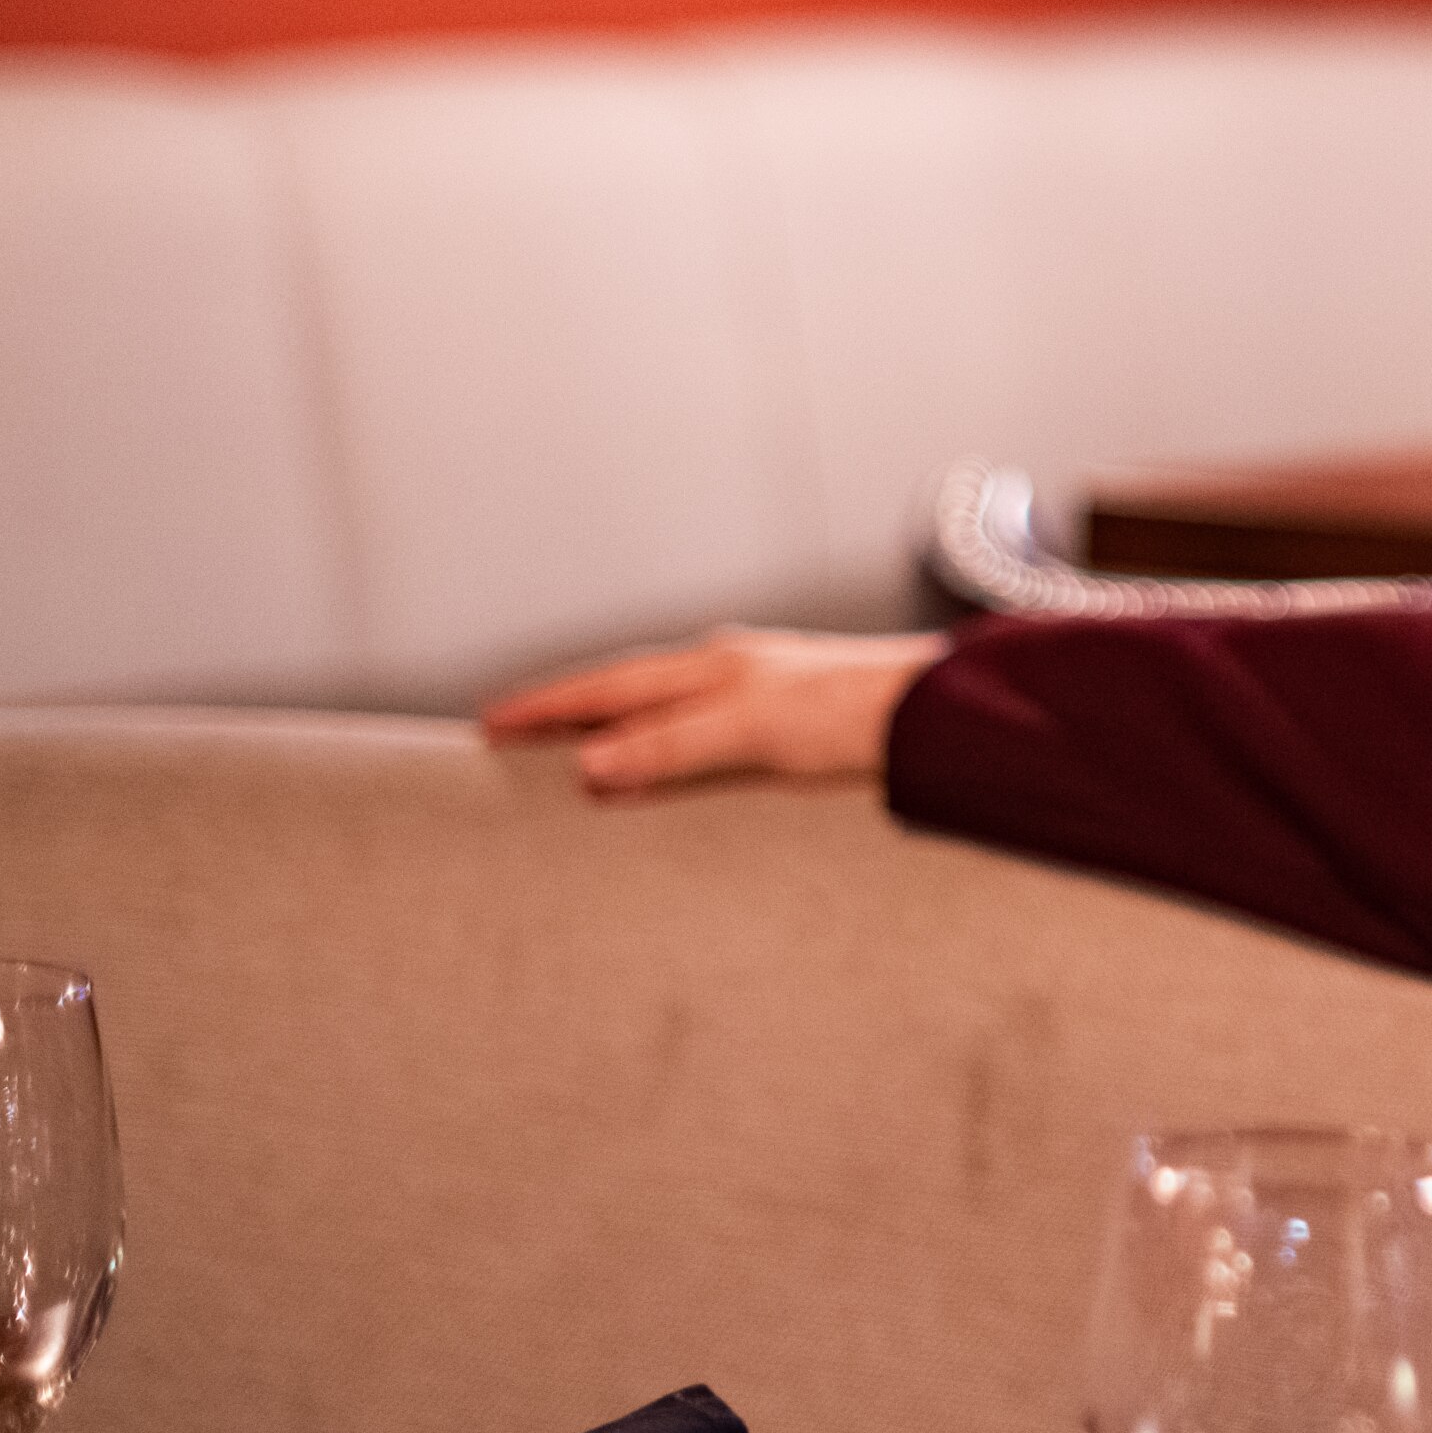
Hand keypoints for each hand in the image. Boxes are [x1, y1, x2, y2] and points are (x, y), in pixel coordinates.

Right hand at [477, 626, 945, 793]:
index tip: (490, 722)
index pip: (608, 685)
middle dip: (569, 712)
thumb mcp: (751, 730)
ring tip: (574, 753)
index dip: (548, 705)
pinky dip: (666, 747)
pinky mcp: (790, 723)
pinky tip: (671, 766)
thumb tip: (590, 763)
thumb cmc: (859, 713)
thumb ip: (672, 745)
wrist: (941, 716)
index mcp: (713, 665)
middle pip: (629, 690)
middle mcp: (731, 671)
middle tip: (512, 735)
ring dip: (617, 728)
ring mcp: (760, 692)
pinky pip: (704, 732)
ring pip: (666, 708)